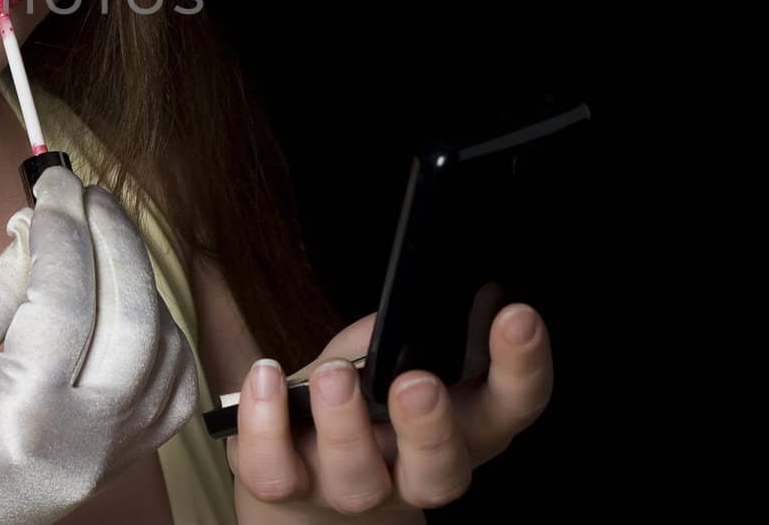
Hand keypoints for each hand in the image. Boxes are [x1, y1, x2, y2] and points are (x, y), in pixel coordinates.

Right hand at [0, 166, 198, 524]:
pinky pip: (172, 382)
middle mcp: (87, 444)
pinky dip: (161, 325)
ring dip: (138, 274)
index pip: (65, 298)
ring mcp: (115, 457)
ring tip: (97, 229)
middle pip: (132, 316)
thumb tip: (37, 232)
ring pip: (165, 345)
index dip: (61, 225)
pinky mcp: (125, 457)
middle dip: (111, 237)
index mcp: (25, 422)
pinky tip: (121, 291)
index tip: (50, 179)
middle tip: (81, 191)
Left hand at [228, 306, 553, 515]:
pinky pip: (275, 472)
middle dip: (430, 428)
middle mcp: (416, 472)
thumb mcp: (394, 352)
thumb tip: (407, 301)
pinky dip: (265, 423)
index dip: (524, 366)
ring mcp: (353, 489)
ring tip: (335, 372)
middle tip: (417, 384)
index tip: (517, 316)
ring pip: (358, 480)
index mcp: (465, 427)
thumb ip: (405, 332)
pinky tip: (267, 377)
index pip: (513, 405)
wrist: (307, 466)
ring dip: (345, 424)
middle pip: (441, 472)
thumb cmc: (364, 392)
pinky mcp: (289, 487)